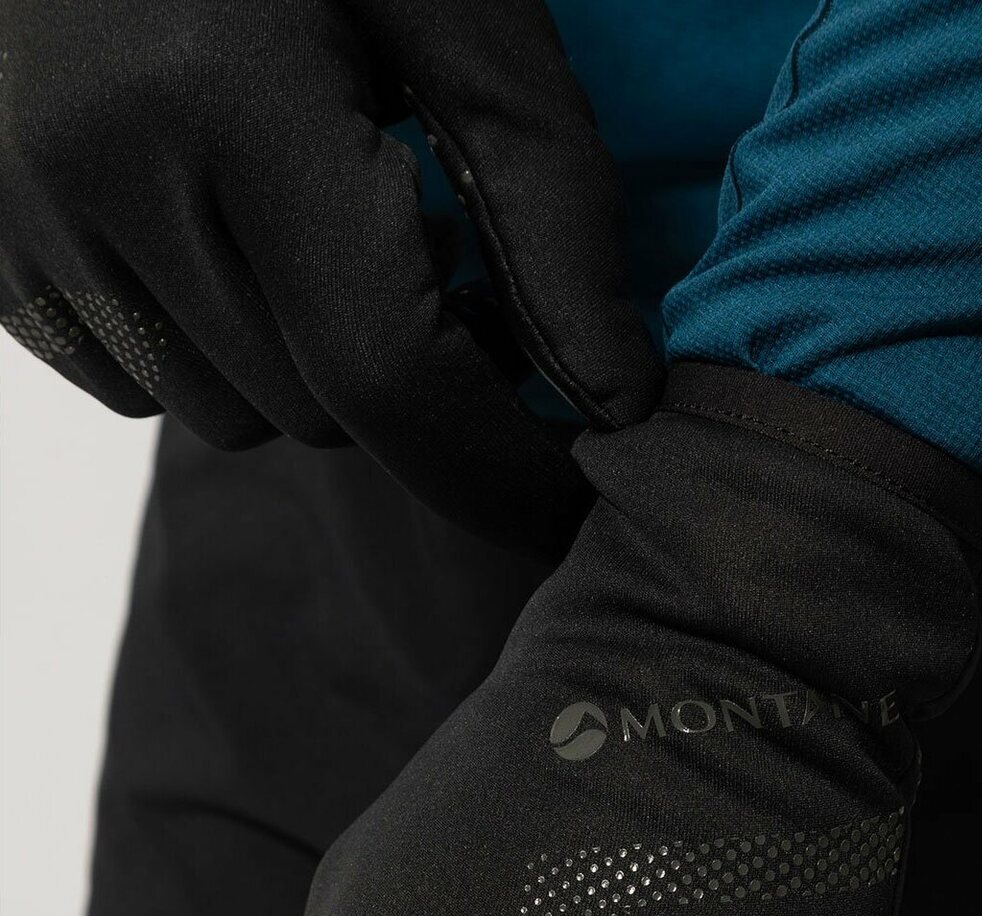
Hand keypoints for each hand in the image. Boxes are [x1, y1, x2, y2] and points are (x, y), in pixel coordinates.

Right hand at [0, 0, 659, 551]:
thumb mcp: (454, 10)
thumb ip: (546, 205)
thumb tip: (619, 401)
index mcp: (221, 90)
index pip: (386, 369)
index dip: (498, 463)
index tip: (575, 499)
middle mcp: (94, 170)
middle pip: (317, 410)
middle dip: (399, 367)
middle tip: (417, 240)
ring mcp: (17, 222)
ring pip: (232, 419)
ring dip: (302, 361)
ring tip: (299, 215)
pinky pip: (143, 393)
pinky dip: (210, 347)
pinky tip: (215, 229)